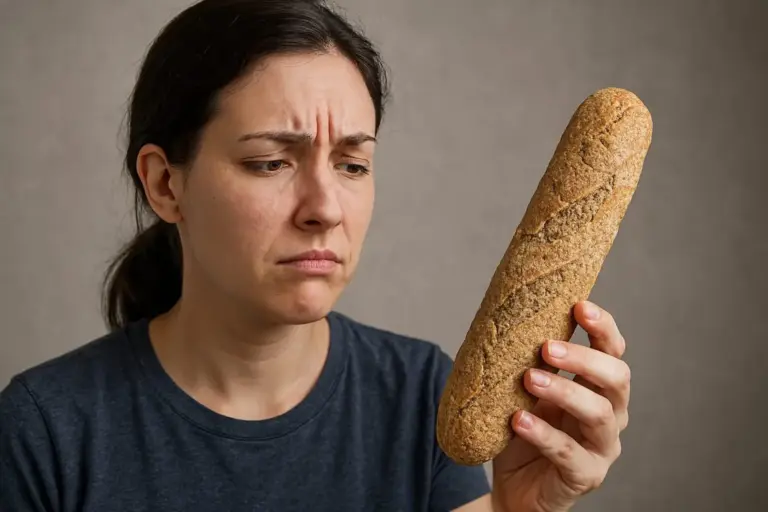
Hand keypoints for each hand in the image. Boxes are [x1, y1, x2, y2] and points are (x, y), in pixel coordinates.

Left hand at [490, 301, 630, 511]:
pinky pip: (569, 454)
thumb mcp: (524, 390)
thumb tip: (507, 315)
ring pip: (598, 414)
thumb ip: (526, 360)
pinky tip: (519, 420)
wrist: (512, 486)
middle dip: (585, 358)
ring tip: (529, 379)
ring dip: (564, 392)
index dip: (603, 328)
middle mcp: (610, 414)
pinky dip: (544, 434)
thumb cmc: (522, 429)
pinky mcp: (585, 476)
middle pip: (617, 379)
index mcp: (598, 387)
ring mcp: (601, 448)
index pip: (613, 351)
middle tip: (547, 346)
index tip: (580, 306)